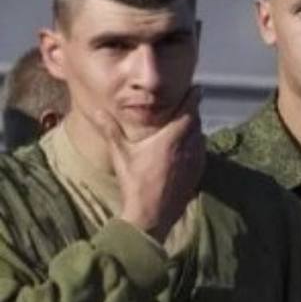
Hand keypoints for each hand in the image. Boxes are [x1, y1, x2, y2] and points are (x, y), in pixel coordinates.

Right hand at [85, 87, 205, 241]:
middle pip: (196, 122)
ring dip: (195, 127)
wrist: (152, 214)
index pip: (188, 111)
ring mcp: (196, 161)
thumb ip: (111, 130)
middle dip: (192, 111)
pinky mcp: (198, 172)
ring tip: (185, 121)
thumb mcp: (120, 154)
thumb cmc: (135, 183)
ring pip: (200, 136)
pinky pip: (201, 150)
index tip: (196, 87)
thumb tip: (98, 110)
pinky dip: (196, 142)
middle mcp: (188, 147)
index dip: (193, 97)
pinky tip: (187, 144)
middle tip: (186, 102)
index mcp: (171, 139)